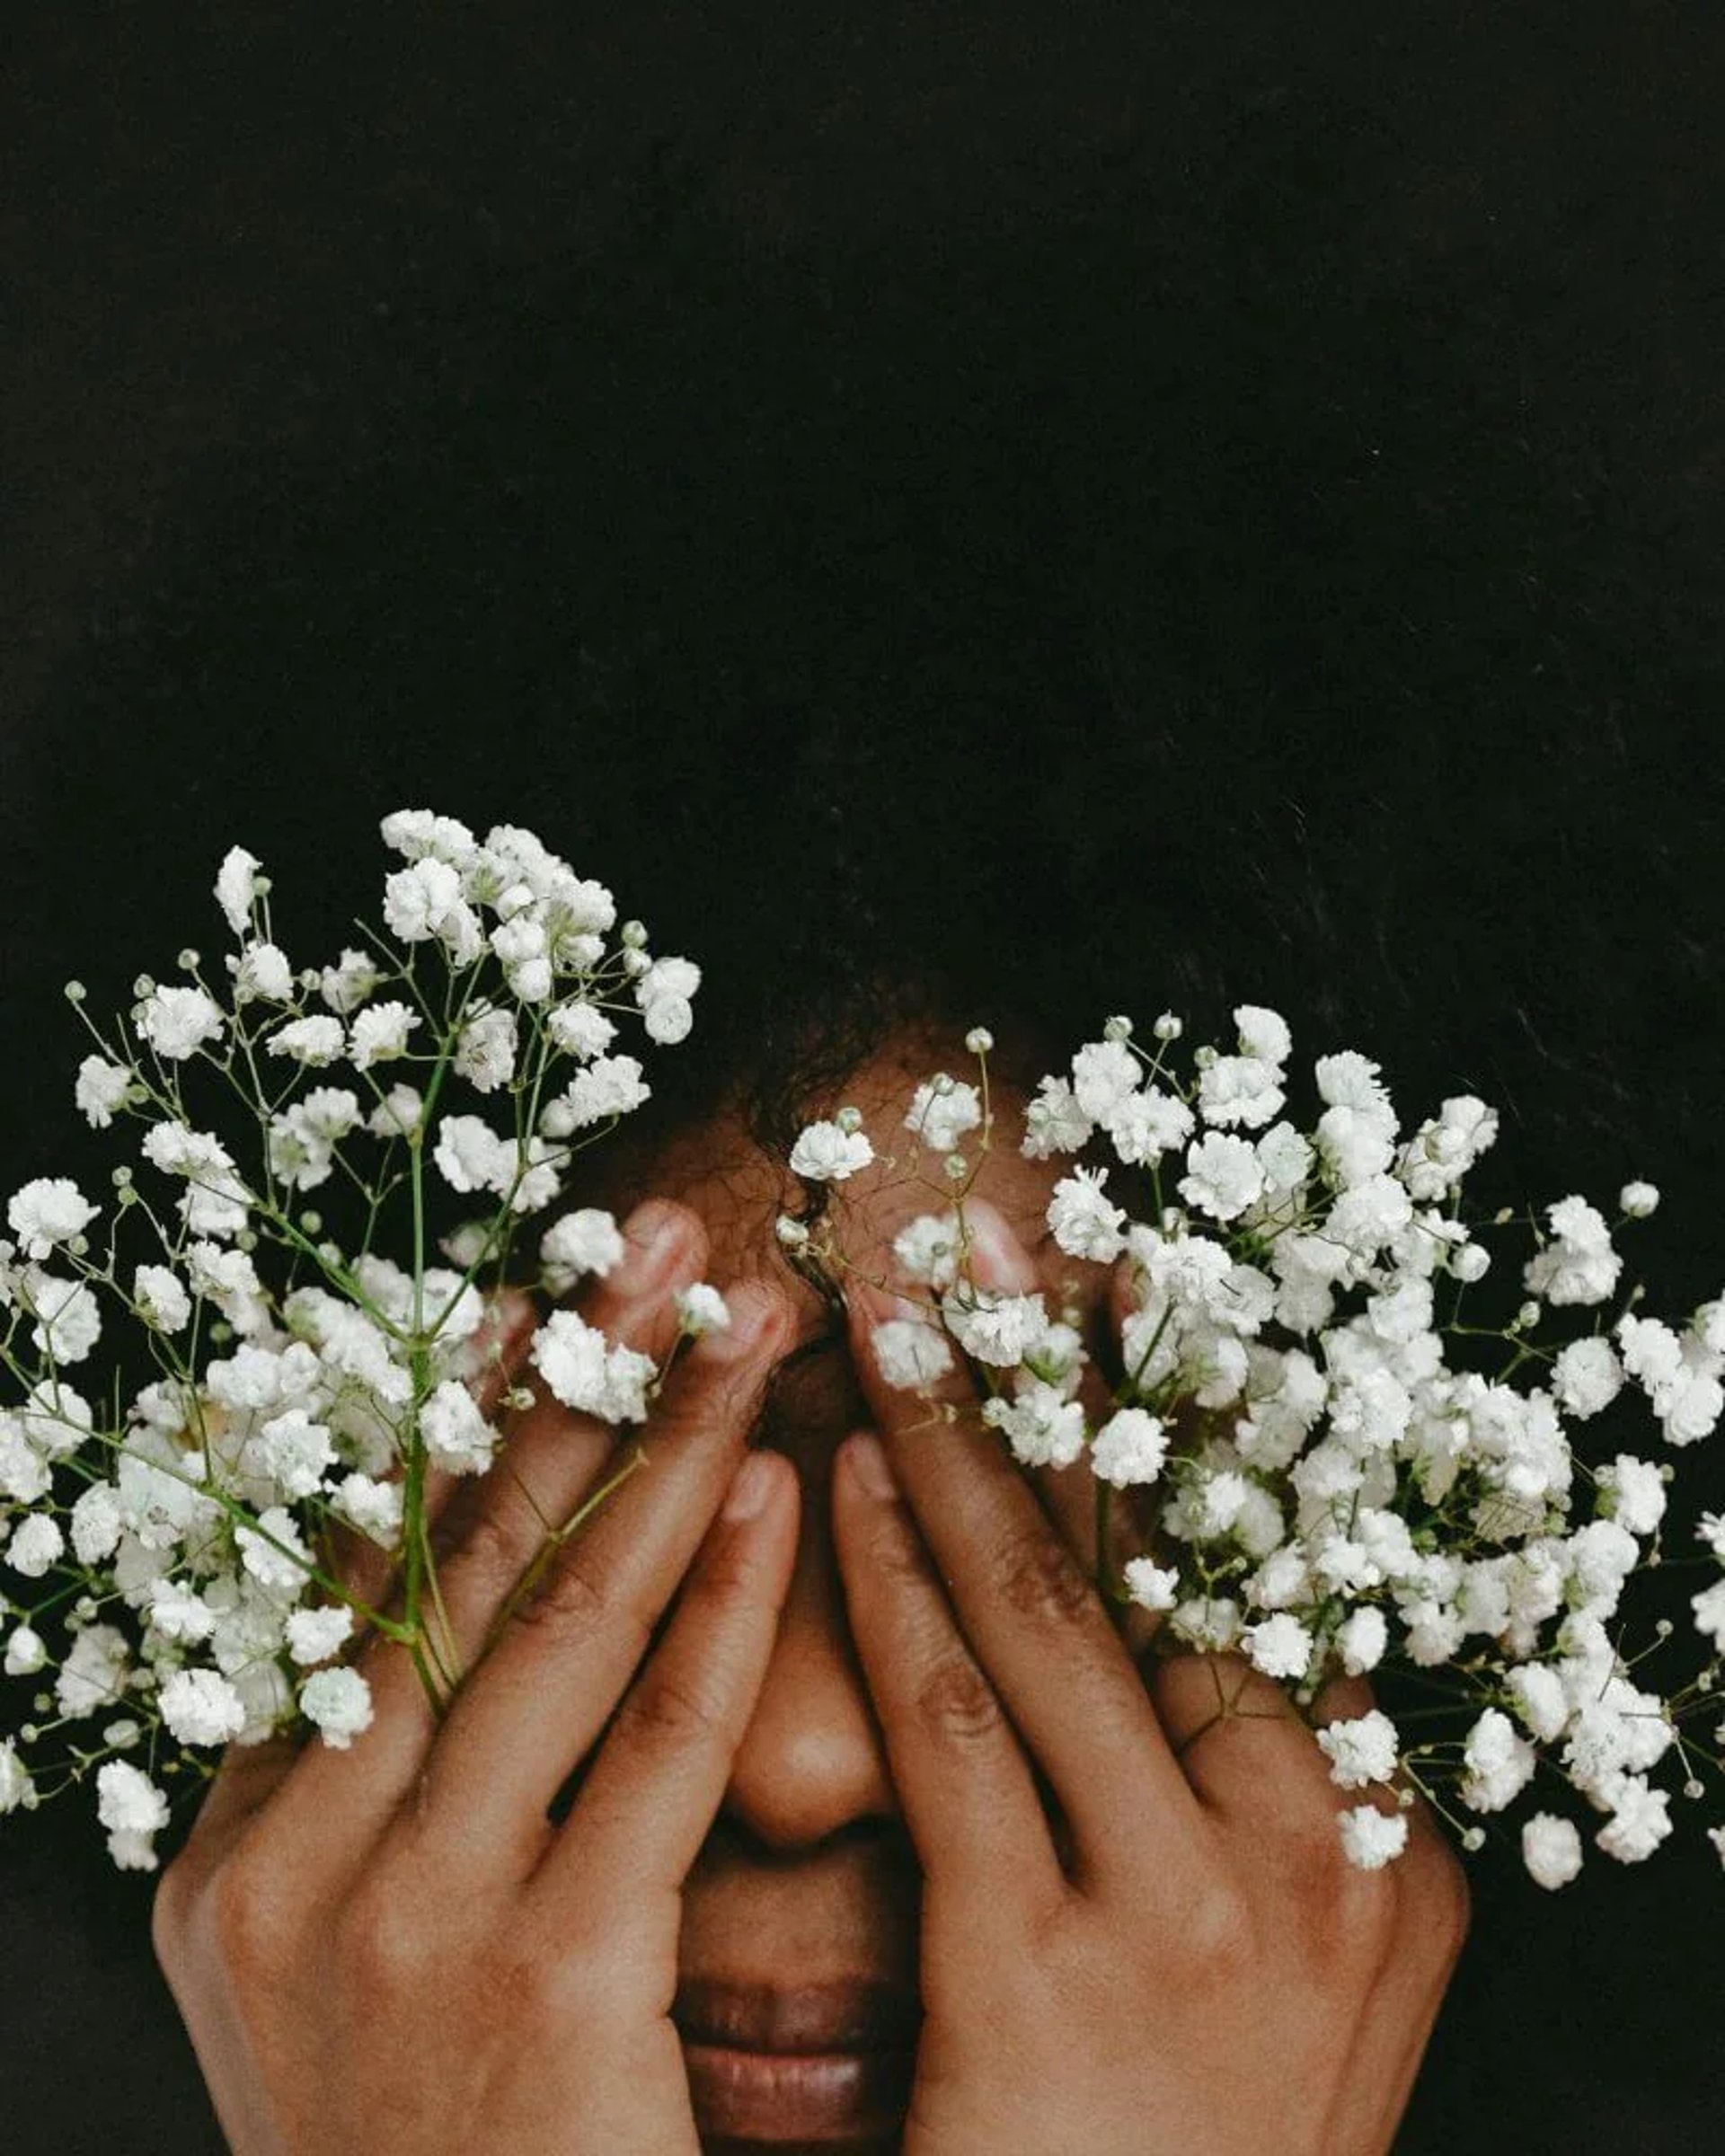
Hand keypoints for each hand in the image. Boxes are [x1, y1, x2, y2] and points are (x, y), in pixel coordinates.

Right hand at [152, 1200, 797, 2155]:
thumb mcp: (357, 1978)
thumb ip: (392, 1809)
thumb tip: (480, 1616)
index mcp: (239, 1862)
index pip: (353, 1583)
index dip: (453, 1424)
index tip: (539, 1296)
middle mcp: (296, 1871)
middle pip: (447, 1563)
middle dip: (564, 1382)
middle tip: (652, 1234)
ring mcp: (410, 1924)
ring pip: (552, 1621)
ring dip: (663, 1448)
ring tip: (742, 1319)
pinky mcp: (547, 1984)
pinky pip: (651, 1746)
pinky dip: (720, 1606)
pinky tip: (782, 1493)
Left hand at [831, 1199, 1468, 2155]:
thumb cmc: (1188, 2145)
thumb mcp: (1278, 1962)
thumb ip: (1242, 1797)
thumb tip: (1163, 1614)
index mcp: (1383, 1837)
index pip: (1262, 1571)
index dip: (1184, 1407)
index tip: (1116, 1284)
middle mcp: (1322, 1853)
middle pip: (1170, 1557)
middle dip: (1069, 1382)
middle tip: (996, 1236)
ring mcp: (1194, 1907)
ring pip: (1054, 1614)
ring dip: (962, 1442)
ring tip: (895, 1314)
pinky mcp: (1054, 1970)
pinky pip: (956, 1727)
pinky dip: (895, 1585)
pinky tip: (839, 1476)